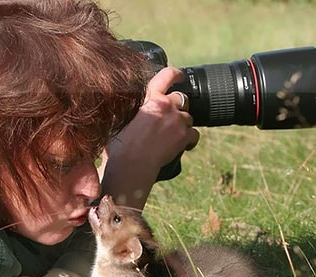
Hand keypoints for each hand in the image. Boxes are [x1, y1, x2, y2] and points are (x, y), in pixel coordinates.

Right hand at [101, 67, 199, 208]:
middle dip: (178, 107)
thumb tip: (122, 104)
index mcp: (150, 96)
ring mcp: (177, 120)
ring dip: (183, 124)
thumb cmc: (121, 144)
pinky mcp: (184, 136)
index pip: (167, 75)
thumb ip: (128, 107)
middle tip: (170, 119)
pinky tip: (184, 146)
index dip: (176, 74)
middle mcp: (166, 104)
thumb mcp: (120, 117)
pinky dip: (190, 140)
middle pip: (182, 99)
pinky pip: (195, 134)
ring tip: (172, 136)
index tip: (180, 76)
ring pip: (189, 117)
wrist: (132, 163)